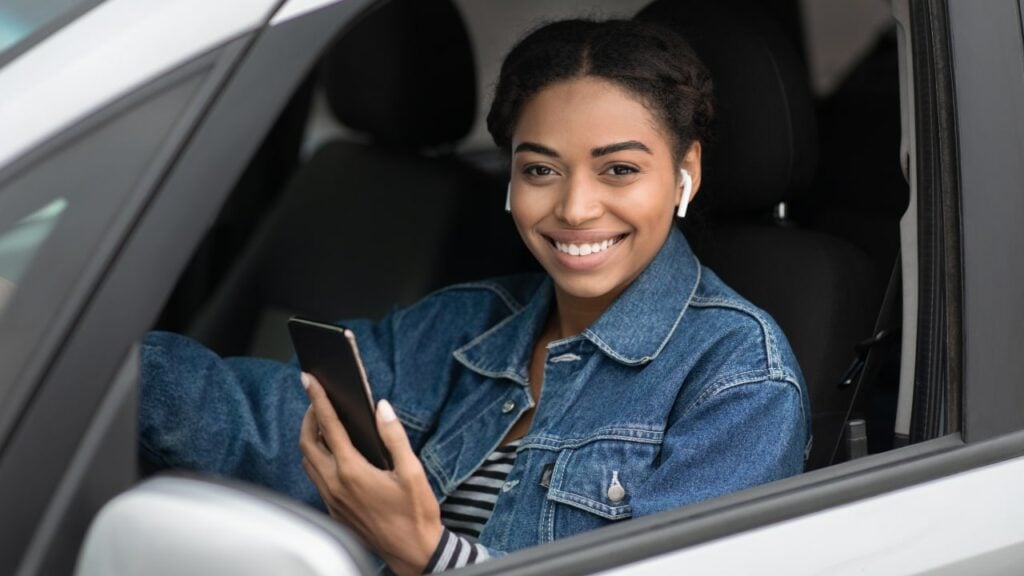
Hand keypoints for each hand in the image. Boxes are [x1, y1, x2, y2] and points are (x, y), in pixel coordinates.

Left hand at [299, 373, 442, 575]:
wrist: (412, 552)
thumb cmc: (416, 514)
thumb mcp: (412, 471)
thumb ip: (394, 436)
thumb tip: (381, 408)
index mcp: (352, 471)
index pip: (329, 426)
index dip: (317, 399)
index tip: (309, 380)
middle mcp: (336, 485)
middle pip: (308, 442)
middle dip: (309, 417)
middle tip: (317, 400)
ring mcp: (332, 499)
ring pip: (308, 461)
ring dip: (310, 438)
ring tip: (323, 423)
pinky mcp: (335, 510)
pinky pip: (315, 478)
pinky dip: (317, 458)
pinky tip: (332, 454)